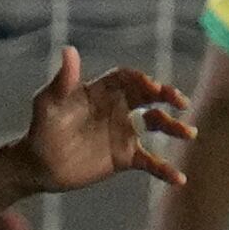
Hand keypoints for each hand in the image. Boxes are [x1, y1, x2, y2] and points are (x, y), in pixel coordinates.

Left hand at [20, 47, 194, 192]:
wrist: (38, 166)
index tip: (152, 88)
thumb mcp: (48, 103)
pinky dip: (165, 169)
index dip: (142, 80)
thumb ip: (63, 80)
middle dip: (167, 96)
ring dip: (175, 127)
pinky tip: (179, 179)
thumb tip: (69, 50)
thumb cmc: (41, 129)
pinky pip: (150, 161)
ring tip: (190, 133)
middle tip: (181, 102)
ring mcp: (123, 132)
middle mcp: (118, 108)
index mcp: (102, 91)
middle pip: (149, 96)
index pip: (128, 78)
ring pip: (157, 125)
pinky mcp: (124, 157)